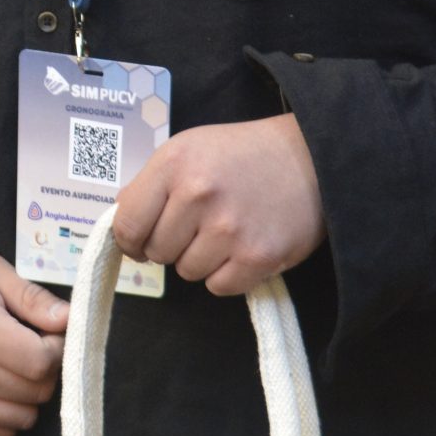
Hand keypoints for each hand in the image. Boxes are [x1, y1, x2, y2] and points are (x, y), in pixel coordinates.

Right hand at [0, 250, 68, 435]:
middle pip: (36, 392)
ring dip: (29, 396)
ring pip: (22, 418)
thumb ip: (32, 297)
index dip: (57, 349)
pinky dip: (8, 414)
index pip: (41, 362)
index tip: (48, 335)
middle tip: (32, 348)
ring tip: (14, 368)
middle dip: (46, 371)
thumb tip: (70, 320)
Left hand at [111, 114, 326, 295]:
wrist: (312, 157)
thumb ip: (153, 183)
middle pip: (157, 252)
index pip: (127, 223)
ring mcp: (228, 228)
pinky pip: (219, 287)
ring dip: (201, 259)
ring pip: (187, 272)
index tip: (140, 242)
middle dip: (171, 245)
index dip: (130, 240)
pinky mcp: (258, 256)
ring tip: (226, 231)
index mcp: (173, 163)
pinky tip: (242, 248)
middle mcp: (197, 194)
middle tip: (198, 227)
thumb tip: (122, 217)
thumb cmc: (244, 154)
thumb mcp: (190, 148)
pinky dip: (228, 275)